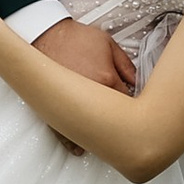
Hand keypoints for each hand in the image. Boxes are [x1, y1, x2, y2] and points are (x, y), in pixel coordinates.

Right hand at [27, 11, 129, 153]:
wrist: (45, 34)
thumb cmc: (74, 38)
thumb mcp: (107, 43)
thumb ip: (126, 64)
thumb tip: (137, 82)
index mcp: (106, 79)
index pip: (129, 101)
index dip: (133, 103)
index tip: (136, 106)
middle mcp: (90, 95)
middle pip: (112, 120)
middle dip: (120, 122)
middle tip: (124, 123)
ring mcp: (71, 104)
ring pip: (90, 130)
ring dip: (98, 134)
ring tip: (105, 137)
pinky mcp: (54, 109)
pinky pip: (64, 132)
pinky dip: (72, 142)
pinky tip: (79, 149)